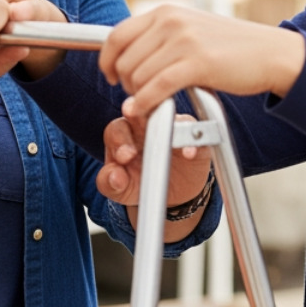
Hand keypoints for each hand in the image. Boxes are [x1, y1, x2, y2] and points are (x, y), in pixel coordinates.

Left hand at [96, 114, 212, 237]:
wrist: (173, 194)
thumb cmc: (143, 183)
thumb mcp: (123, 189)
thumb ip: (109, 183)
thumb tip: (114, 177)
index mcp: (125, 136)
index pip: (117, 129)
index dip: (119, 141)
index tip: (123, 157)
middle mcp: (146, 126)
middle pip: (140, 112)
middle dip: (138, 121)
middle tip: (142, 144)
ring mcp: (171, 128)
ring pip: (169, 116)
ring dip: (168, 124)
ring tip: (168, 141)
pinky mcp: (194, 137)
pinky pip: (195, 132)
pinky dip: (193, 141)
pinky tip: (189, 153)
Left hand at [99, 5, 305, 118]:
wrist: (270, 53)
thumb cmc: (230, 47)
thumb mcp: (190, 29)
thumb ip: (160, 36)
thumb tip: (127, 54)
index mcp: (166, 11)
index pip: (117, 35)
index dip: (107, 61)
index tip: (110, 76)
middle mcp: (171, 21)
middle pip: (124, 60)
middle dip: (125, 84)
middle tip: (139, 94)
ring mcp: (184, 40)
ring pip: (138, 76)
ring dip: (138, 96)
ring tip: (152, 102)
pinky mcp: (197, 63)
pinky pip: (157, 88)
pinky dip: (145, 103)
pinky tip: (145, 111)